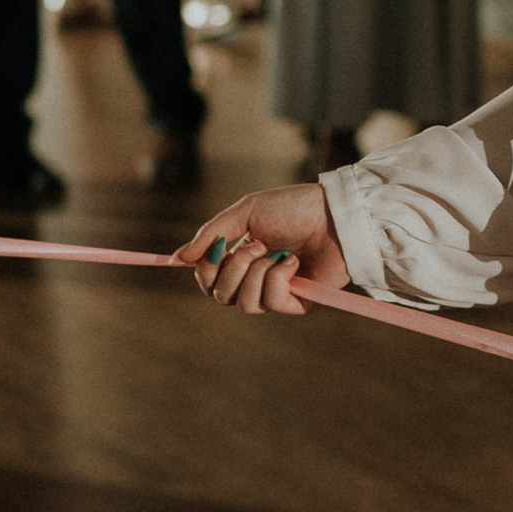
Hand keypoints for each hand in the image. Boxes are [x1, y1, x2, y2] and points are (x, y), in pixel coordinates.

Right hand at [174, 183, 346, 315]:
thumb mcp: (245, 212)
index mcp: (241, 257)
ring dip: (256, 274)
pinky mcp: (297, 302)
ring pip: (243, 304)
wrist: (333, 214)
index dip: (206, 270)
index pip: (209, 280)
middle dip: (233, 269)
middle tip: (256, 246)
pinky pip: (271, 302)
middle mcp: (255, 278)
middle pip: (221, 296)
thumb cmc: (293, 207)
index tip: (217, 249)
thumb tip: (179, 257)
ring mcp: (276, 292)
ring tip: (277, 253)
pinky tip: (294, 262)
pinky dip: (278, 279)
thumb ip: (211, 235)